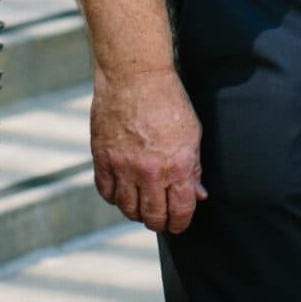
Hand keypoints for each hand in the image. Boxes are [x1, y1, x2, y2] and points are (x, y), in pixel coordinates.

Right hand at [92, 69, 207, 233]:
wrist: (135, 77)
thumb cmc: (168, 101)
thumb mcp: (192, 134)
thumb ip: (194, 168)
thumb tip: (198, 195)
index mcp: (178, 166)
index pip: (180, 211)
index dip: (181, 223)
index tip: (179, 224)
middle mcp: (150, 172)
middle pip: (153, 216)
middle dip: (159, 223)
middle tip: (161, 219)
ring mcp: (123, 167)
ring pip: (128, 209)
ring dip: (136, 212)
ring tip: (142, 206)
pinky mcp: (102, 159)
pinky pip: (107, 192)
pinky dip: (115, 197)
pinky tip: (122, 191)